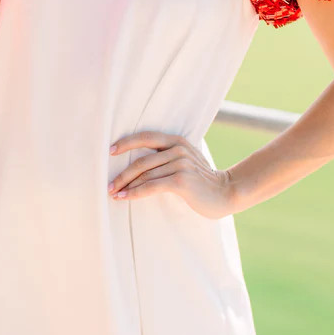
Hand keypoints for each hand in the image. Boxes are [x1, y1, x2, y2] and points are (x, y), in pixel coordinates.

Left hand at [108, 130, 233, 219]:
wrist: (225, 193)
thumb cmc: (200, 180)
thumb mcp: (184, 161)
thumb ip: (166, 157)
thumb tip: (137, 164)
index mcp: (177, 141)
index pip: (146, 137)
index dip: (126, 143)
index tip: (110, 151)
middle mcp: (178, 149)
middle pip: (141, 161)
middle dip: (122, 174)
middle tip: (108, 184)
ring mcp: (181, 164)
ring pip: (145, 175)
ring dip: (126, 186)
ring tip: (114, 193)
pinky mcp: (181, 181)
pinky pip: (152, 186)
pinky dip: (135, 193)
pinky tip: (125, 198)